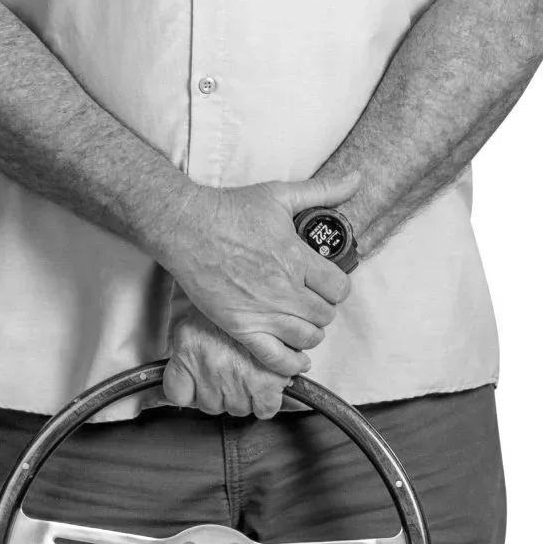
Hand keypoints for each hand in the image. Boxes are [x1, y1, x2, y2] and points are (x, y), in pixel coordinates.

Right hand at [158, 165, 360, 375]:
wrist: (187, 227)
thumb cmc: (230, 210)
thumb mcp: (280, 194)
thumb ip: (323, 191)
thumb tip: (356, 179)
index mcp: (298, 258)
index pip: (339, 288)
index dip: (337, 287)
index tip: (326, 283)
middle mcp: (284, 289)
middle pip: (325, 315)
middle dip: (323, 308)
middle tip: (311, 300)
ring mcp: (263, 311)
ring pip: (307, 337)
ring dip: (310, 332)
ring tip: (302, 322)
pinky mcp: (241, 326)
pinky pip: (275, 357)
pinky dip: (291, 364)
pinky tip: (297, 360)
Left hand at [162, 310, 290, 416]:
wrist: (259, 283)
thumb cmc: (229, 299)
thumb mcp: (195, 320)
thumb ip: (185, 351)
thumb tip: (176, 383)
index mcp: (189, 351)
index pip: (177, 394)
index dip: (189, 393)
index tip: (196, 389)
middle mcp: (210, 367)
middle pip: (210, 405)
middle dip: (220, 394)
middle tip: (230, 375)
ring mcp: (238, 377)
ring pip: (237, 408)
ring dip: (244, 397)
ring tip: (250, 376)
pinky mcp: (267, 382)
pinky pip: (265, 409)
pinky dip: (267, 403)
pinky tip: (267, 387)